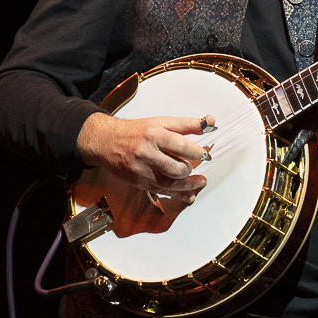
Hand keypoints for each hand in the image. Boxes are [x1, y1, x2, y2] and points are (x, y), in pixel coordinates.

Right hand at [77, 112, 211, 205]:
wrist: (107, 142)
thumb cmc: (135, 131)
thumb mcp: (161, 122)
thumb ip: (186, 124)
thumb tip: (210, 122)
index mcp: (154, 135)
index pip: (183, 147)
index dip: (197, 153)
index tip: (203, 154)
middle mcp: (147, 153)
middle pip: (177, 168)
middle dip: (190, 169)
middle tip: (197, 165)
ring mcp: (142, 170)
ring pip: (170, 183)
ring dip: (189, 185)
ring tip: (200, 182)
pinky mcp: (139, 182)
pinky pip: (162, 191)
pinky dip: (178, 195)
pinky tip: (189, 195)